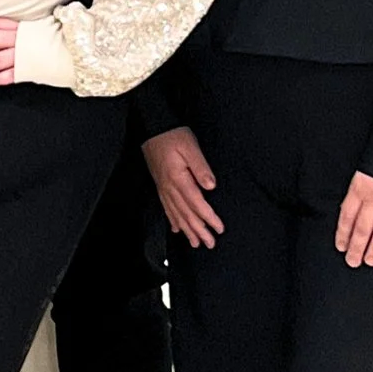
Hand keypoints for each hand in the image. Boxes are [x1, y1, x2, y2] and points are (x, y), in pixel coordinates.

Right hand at [142, 127, 222, 249]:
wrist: (153, 128)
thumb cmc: (173, 135)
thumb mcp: (191, 147)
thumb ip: (201, 167)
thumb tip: (211, 186)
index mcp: (178, 179)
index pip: (196, 203)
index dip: (209, 218)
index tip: (219, 229)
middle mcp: (169, 187)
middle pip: (186, 214)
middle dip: (198, 230)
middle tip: (209, 244)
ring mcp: (163, 188)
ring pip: (176, 214)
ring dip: (187, 230)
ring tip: (196, 243)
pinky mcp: (160, 185)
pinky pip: (166, 207)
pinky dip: (173, 220)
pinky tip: (177, 229)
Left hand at [335, 170, 372, 268]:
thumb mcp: (366, 166)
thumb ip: (360, 186)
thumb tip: (353, 206)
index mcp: (359, 187)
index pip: (347, 216)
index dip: (343, 233)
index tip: (340, 246)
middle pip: (362, 228)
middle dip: (356, 247)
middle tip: (352, 262)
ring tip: (370, 261)